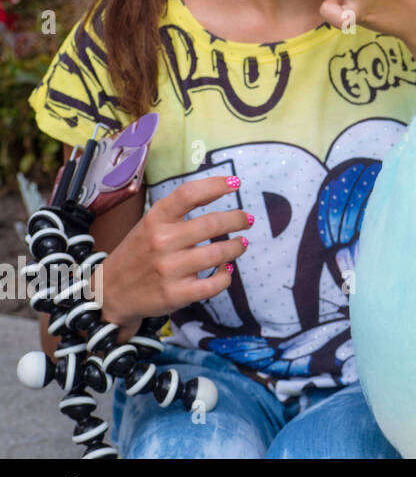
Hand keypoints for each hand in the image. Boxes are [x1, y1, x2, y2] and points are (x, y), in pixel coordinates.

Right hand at [98, 176, 250, 325]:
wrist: (108, 293)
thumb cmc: (138, 253)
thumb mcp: (149, 224)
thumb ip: (178, 210)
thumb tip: (216, 190)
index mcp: (155, 219)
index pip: (188, 194)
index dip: (215, 185)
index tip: (235, 182)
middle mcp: (161, 241)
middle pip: (212, 223)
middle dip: (237, 219)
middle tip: (246, 220)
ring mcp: (169, 269)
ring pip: (218, 254)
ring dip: (237, 247)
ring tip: (240, 244)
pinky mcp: (175, 294)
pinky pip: (214, 284)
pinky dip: (226, 276)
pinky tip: (226, 270)